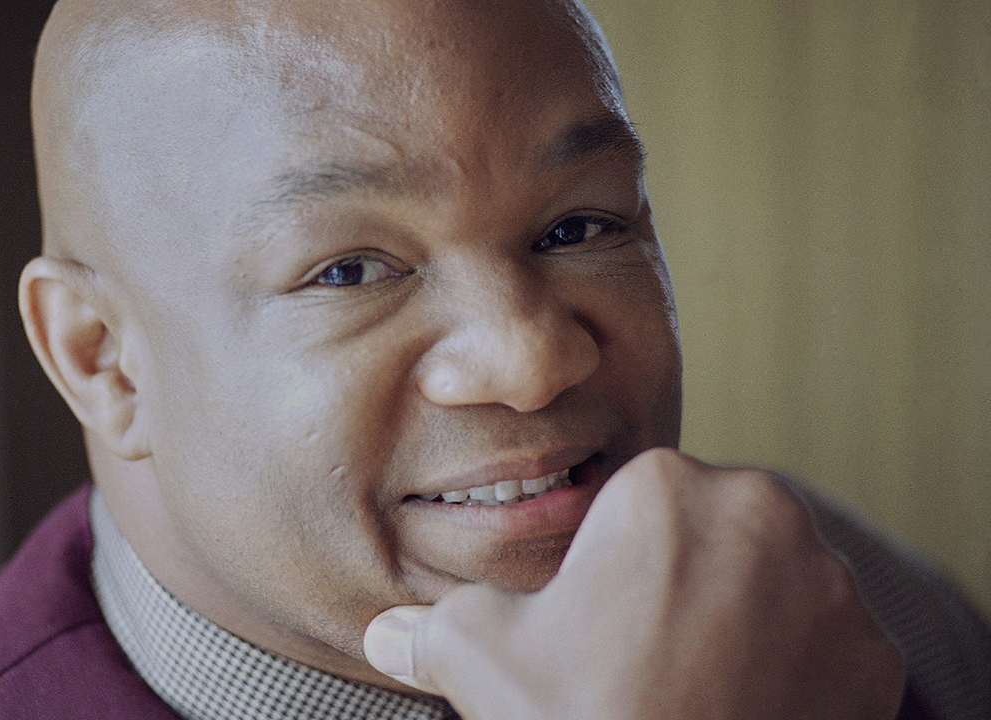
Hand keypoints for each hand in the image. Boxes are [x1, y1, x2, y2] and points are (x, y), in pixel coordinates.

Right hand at [364, 448, 905, 719]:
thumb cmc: (580, 719)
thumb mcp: (481, 660)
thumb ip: (432, 625)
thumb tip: (384, 634)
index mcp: (667, 488)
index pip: (638, 497)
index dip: (612, 558)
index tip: (601, 612)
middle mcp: (765, 513)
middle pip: (712, 527)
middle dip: (682, 573)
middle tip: (641, 646)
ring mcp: (833, 587)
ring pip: (774, 577)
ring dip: (742, 613)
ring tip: (688, 678)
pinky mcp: (875, 655)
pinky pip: (826, 639)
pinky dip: (794, 665)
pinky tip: (742, 706)